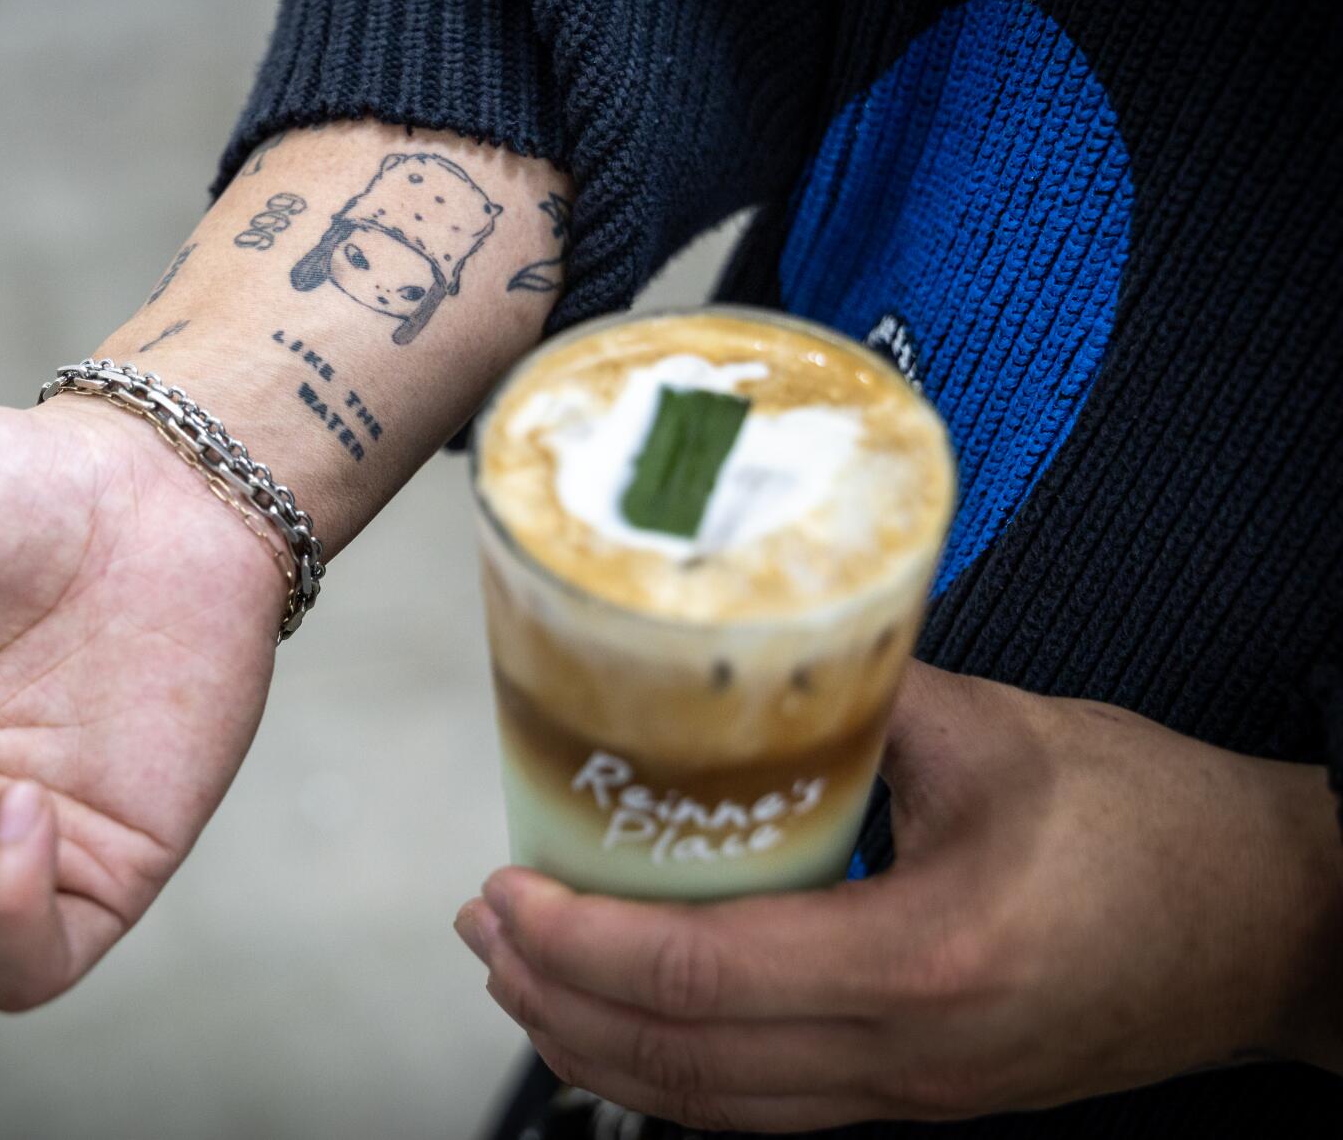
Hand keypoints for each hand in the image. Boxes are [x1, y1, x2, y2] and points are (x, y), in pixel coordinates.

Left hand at [454, 663, 1342, 1131]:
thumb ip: (858, 693)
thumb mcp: (1002, 729)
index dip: (579, 938)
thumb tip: (734, 655)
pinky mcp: (922, 1096)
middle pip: (679, 1060)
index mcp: (924, 960)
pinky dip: (670, 1072)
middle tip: (485, 925)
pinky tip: (626, 1023)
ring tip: (524, 974)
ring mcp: (915, 1096)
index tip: (507, 886)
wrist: (1278, 929)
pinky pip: (763, 1110)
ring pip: (710, 1107)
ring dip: (597, 1044)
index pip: (698, 975)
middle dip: (555, 995)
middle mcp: (908, 1057)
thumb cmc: (1167, 834)